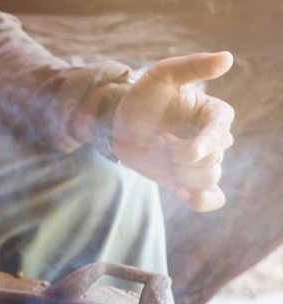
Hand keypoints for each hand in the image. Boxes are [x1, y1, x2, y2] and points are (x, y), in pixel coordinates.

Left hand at [113, 51, 234, 211]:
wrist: (121, 125)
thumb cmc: (143, 96)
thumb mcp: (162, 75)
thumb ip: (192, 67)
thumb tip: (227, 58)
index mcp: (213, 113)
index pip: (221, 128)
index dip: (208, 142)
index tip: (192, 152)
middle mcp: (212, 138)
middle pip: (213, 158)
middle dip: (180, 154)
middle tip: (157, 141)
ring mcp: (200, 161)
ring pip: (208, 178)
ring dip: (180, 172)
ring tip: (160, 156)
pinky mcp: (188, 179)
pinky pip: (211, 198)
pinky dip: (202, 201)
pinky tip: (183, 194)